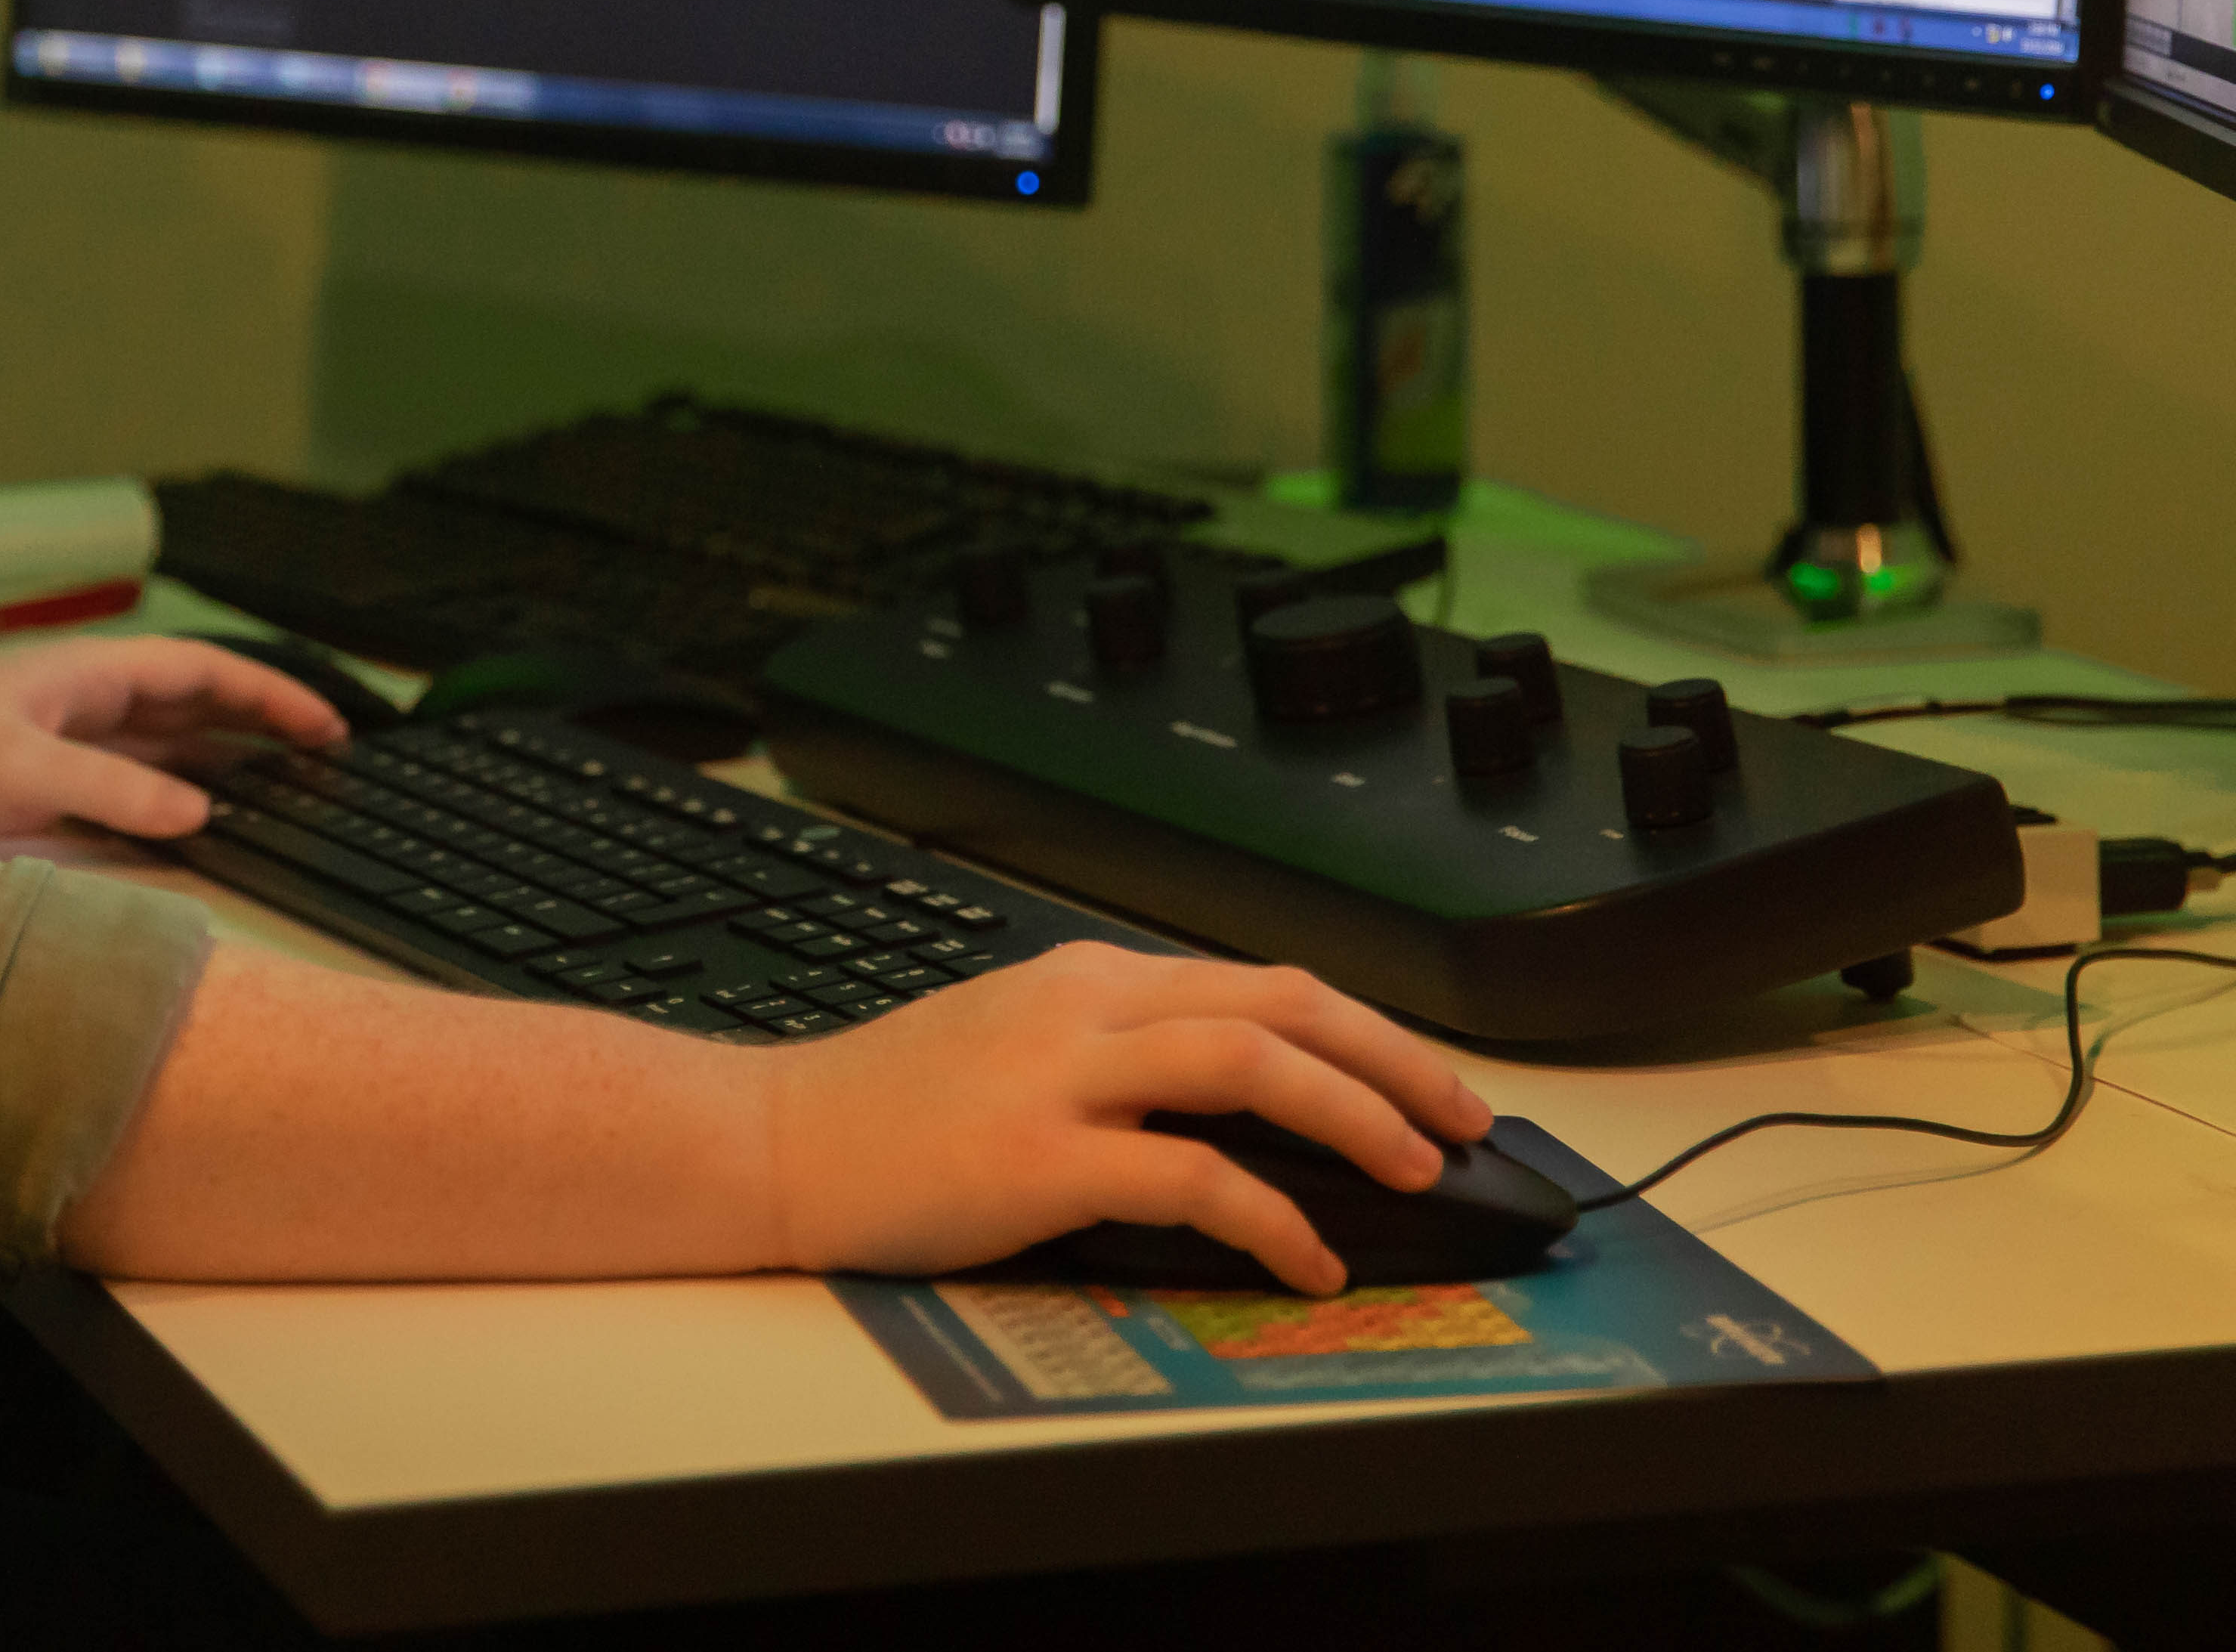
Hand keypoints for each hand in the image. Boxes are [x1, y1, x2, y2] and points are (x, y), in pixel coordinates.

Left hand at [0, 635, 346, 841]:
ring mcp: (51, 742)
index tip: (331, 726)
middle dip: (259, 728)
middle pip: (189, 706)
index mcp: (81, 672)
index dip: (269, 694)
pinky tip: (187, 830)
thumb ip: (112, 788)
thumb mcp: (18, 769)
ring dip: (217, 765)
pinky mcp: (27, 787)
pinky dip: (163, 801)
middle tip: (328, 763)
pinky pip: (117, 787)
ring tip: (280, 795)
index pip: (200, 671)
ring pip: (157, 747)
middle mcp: (74, 699)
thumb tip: (198, 812)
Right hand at [766, 943, 1494, 1293]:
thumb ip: (1115, 1053)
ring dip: (1354, 1115)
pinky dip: (1269, 1216)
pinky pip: (1188, 1177)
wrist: (772, 1139)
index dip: (1364, 1028)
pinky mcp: (1037, 1158)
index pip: (1261, 982)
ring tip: (1414, 1171)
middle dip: (1392, 1059)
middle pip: (1280, 1005)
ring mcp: (1060, 1078)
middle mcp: (1086, 1008)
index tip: (1426, 1078)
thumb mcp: (1014, 1042)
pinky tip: (1306, 1256)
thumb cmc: (887, 1109)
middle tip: (1464, 1118)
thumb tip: (1235, 1098)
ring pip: (1250, 1066)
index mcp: (1087, 978)